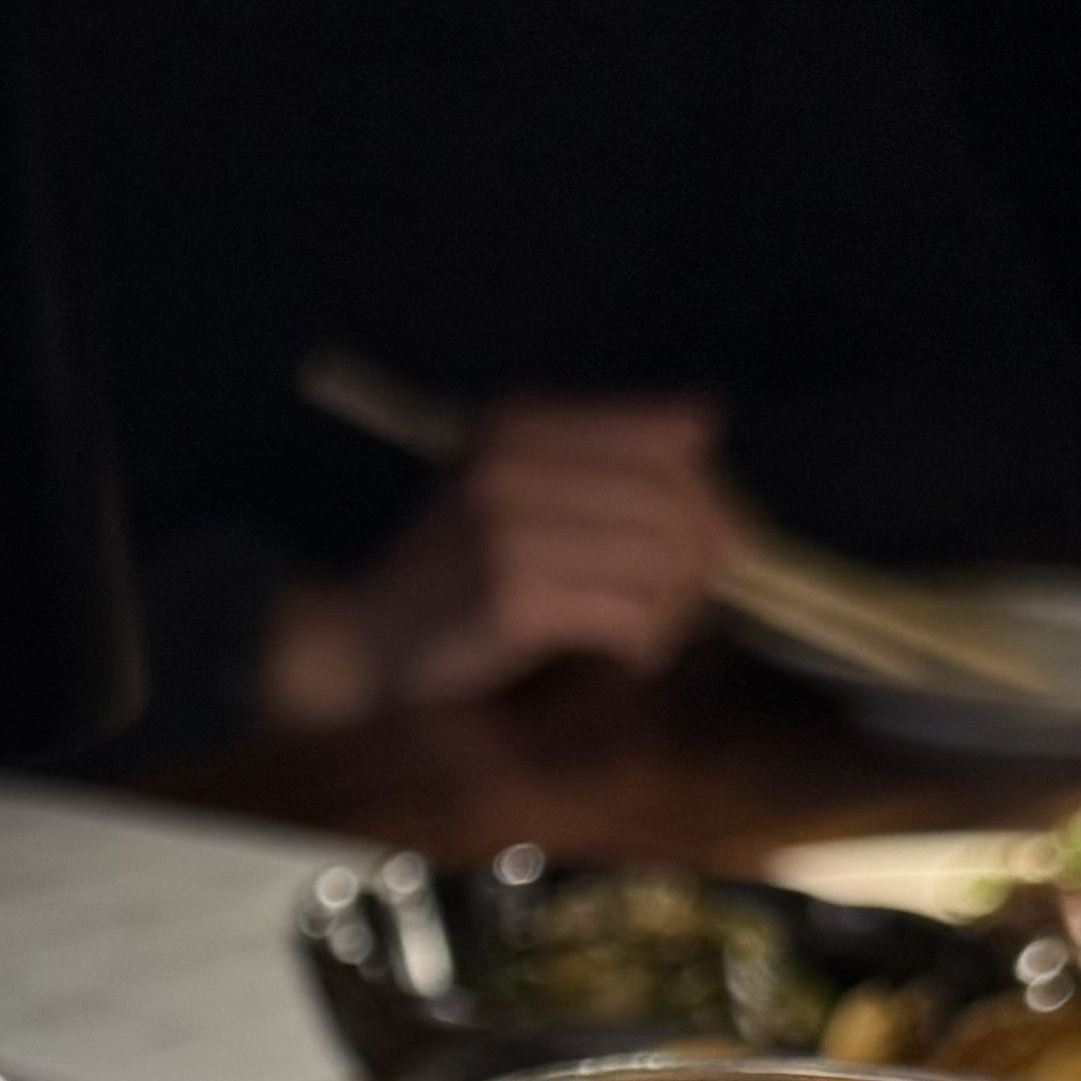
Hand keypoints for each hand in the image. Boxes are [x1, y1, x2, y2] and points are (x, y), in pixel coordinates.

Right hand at [261, 393, 735, 726]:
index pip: (670, 432)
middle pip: (676, 496)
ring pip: (663, 557)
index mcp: (522, 422)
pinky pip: (630, 614)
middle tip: (692, 602)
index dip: (714, 490)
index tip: (721, 540)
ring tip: (655, 634)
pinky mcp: (514, 598)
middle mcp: (515, 461)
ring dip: (677, 608)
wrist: (359, 641)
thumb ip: (597, 465)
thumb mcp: (512, 491)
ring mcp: (511, 528)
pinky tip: (629, 658)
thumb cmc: (451, 575)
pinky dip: (647, 643)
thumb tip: (716, 459)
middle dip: (703, 558)